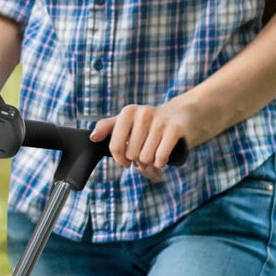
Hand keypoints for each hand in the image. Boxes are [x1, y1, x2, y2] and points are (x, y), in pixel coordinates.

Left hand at [90, 95, 204, 178]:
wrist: (182, 114)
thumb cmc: (149, 123)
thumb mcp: (127, 121)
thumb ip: (107, 127)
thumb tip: (93, 137)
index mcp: (128, 112)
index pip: (115, 146)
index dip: (119, 158)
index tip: (125, 159)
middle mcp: (144, 113)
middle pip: (131, 154)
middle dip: (137, 159)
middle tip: (144, 153)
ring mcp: (161, 121)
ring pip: (145, 158)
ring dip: (149, 161)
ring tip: (153, 153)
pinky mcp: (175, 129)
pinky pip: (160, 158)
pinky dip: (160, 162)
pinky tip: (163, 156)